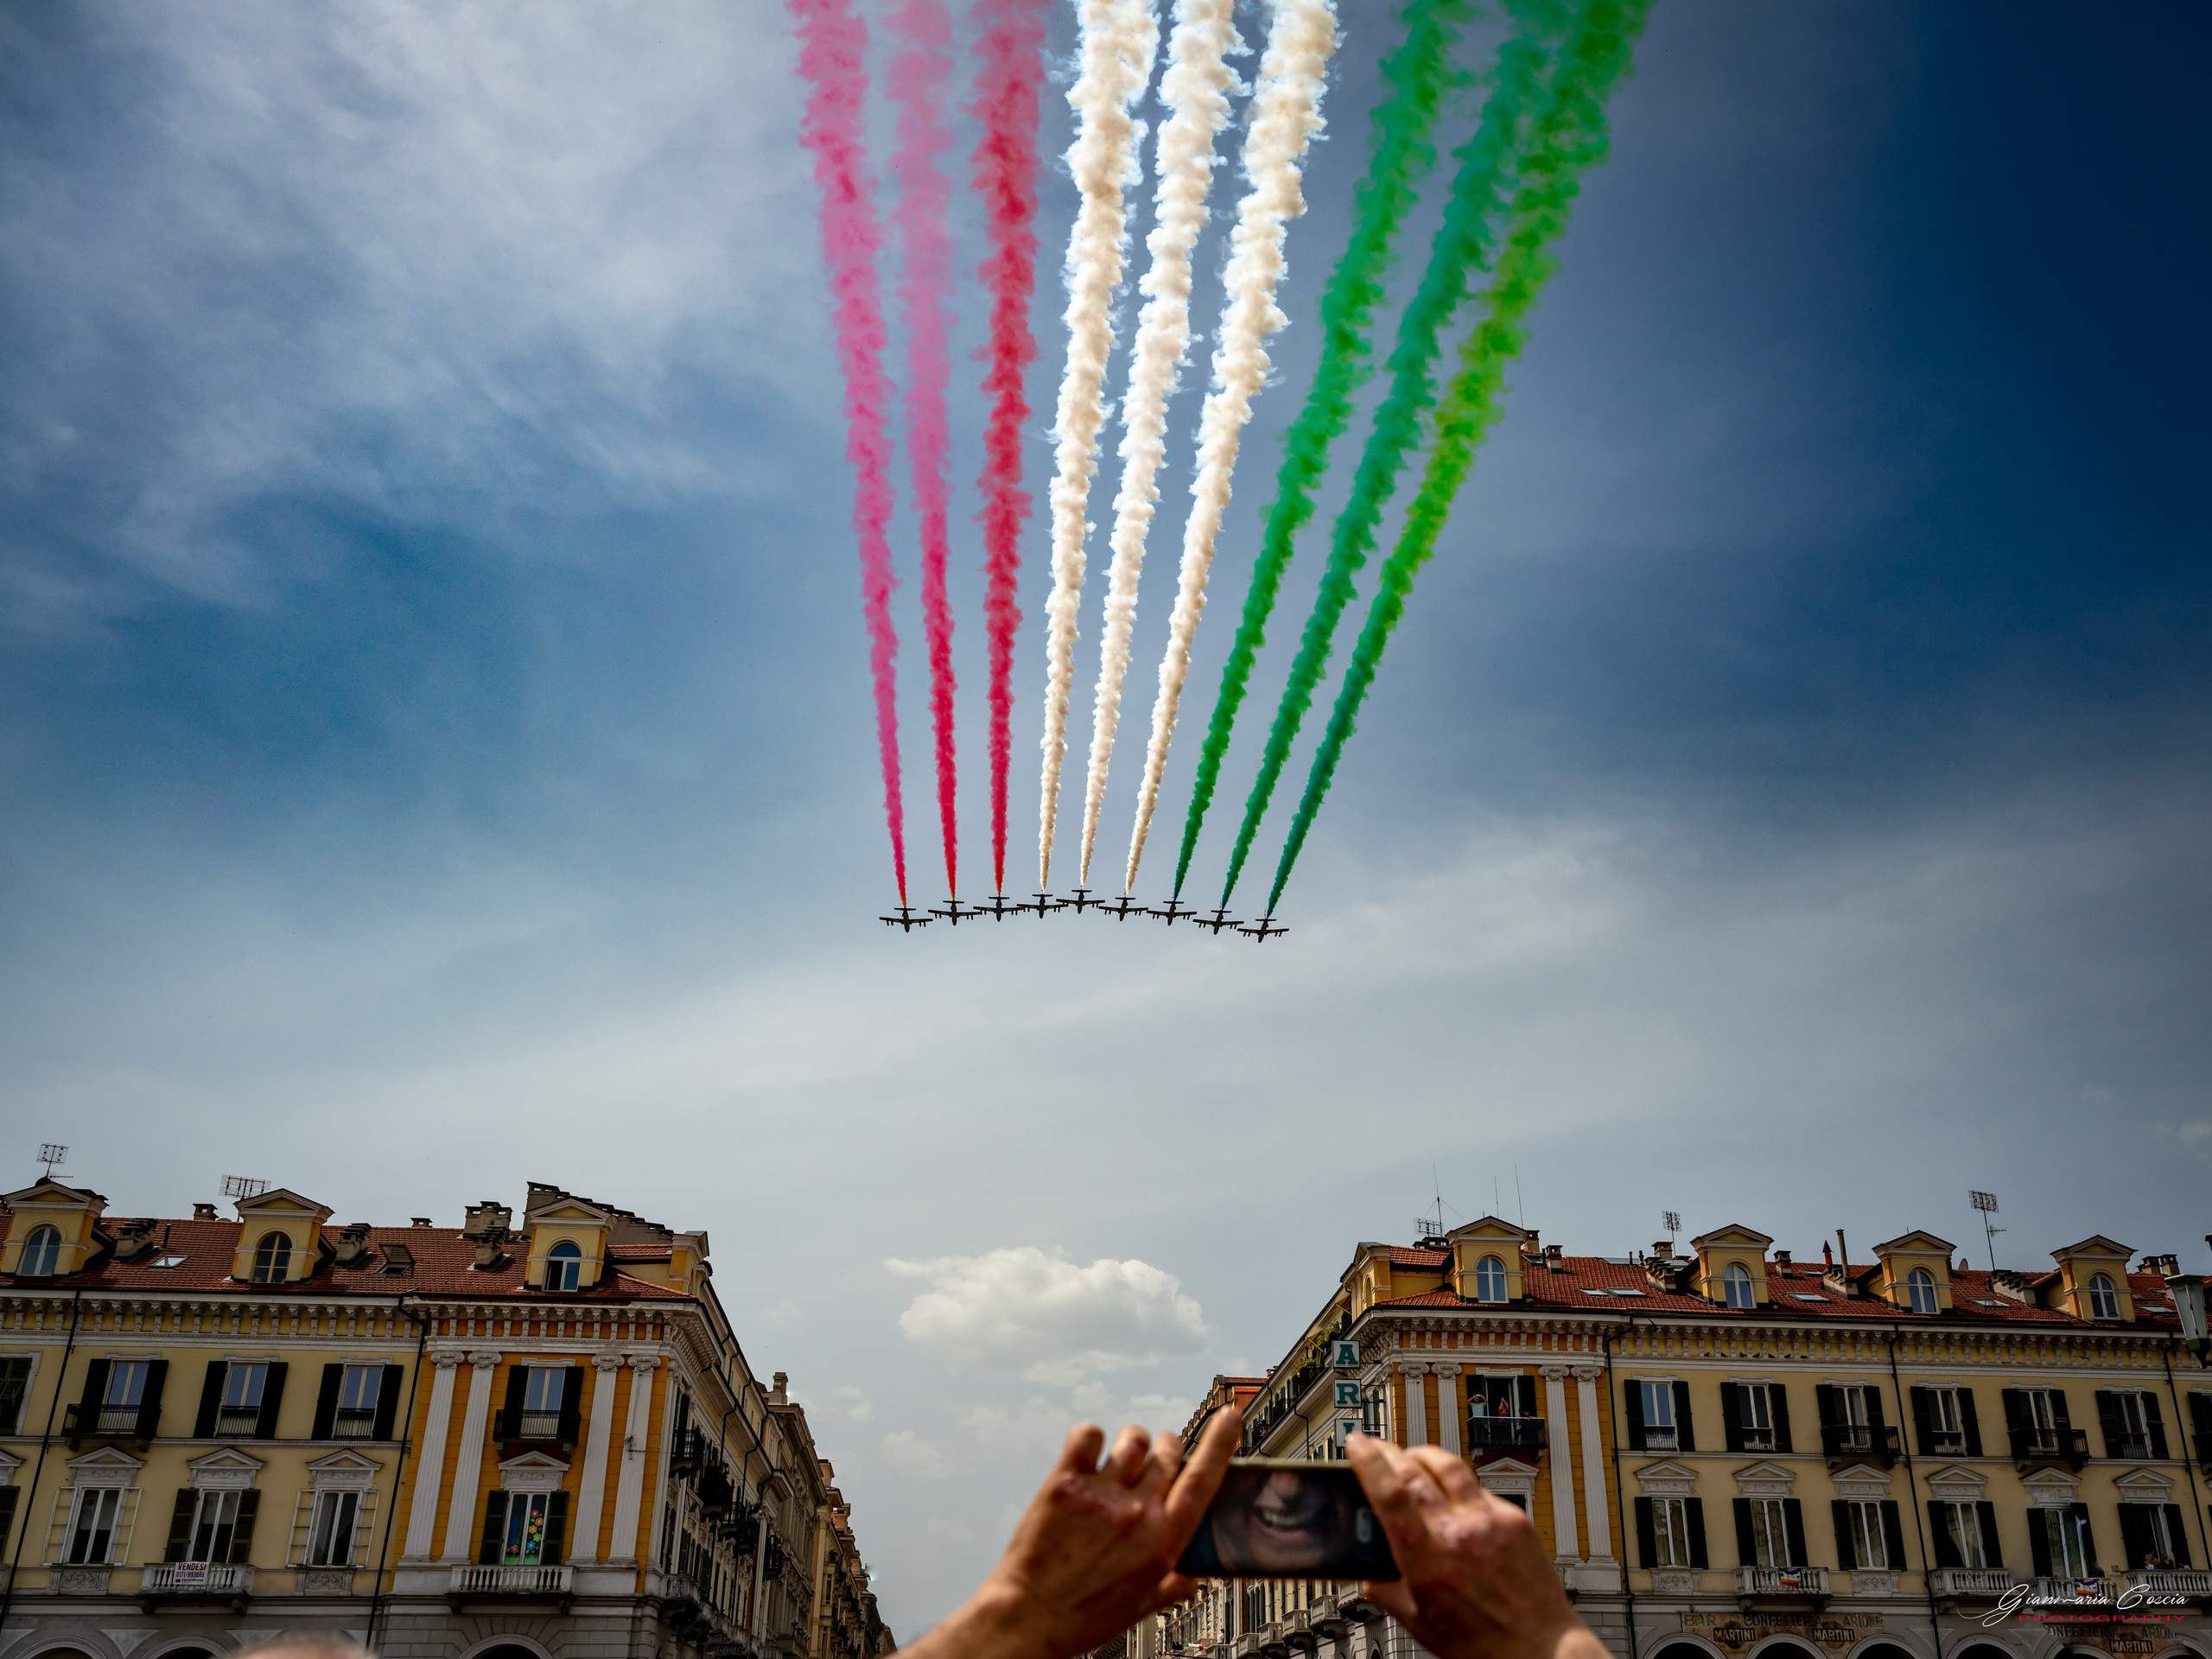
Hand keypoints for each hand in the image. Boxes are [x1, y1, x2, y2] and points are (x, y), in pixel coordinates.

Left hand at [905, 1407, 1241, 1658]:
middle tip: (1155, 1458)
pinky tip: (1087, 1454)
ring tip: (1119, 1460)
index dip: (1220, 1444)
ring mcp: (1101, 1494)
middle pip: (1168, 1452)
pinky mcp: (1065, 1483)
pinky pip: (1089, 1435)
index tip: (1228, 1418)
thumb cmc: (1083, 1616)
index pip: (1203, 1479)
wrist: (1030, 1617)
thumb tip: (1189, 1584)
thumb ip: (1169, 1587)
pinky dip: (1090, 1438)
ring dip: (1131, 1445)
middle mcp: (1138, 1511)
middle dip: (1166, 1448)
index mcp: (1163, 1541)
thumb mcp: (1140, 1606)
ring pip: (1133, 1440)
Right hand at [1346, 1436, 1607, 1658]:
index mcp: (1429, 1562)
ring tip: (1411, 1457)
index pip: (1390, 1493)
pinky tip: (1451, 1492)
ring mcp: (1490, 1522)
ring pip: (1449, 1466)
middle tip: (1376, 1448)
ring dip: (1422, 1455)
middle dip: (1389, 1453)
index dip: (1368, 1461)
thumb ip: (1387, 1592)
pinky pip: (1478, 1487)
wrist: (1540, 1649)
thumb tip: (1367, 1574)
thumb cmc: (1483, 1644)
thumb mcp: (1420, 1622)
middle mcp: (1459, 1534)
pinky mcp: (1514, 1519)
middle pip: (1415, 1471)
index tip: (1357, 1444)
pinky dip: (1457, 1482)